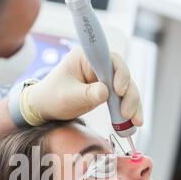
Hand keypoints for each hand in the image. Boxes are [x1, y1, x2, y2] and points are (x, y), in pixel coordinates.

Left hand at [23, 47, 142, 126]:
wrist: (46, 107)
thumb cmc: (52, 97)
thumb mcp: (68, 96)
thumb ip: (87, 94)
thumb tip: (106, 93)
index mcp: (86, 57)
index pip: (110, 60)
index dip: (119, 73)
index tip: (118, 90)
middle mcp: (99, 64)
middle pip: (123, 75)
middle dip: (129, 95)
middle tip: (126, 113)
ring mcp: (104, 77)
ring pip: (127, 88)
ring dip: (133, 105)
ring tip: (134, 122)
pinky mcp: (108, 91)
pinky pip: (123, 99)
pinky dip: (129, 110)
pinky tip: (134, 122)